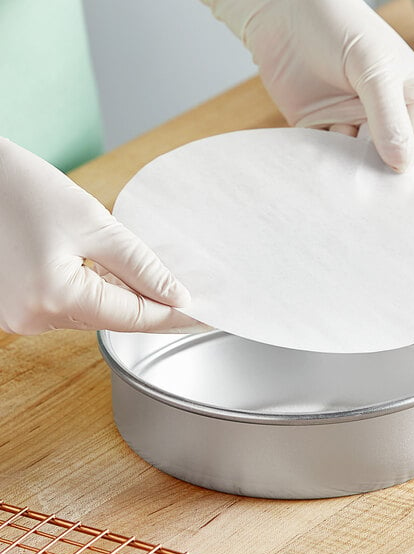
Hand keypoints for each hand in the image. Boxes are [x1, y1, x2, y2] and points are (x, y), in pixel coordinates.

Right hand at [0, 139, 200, 334]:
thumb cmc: (17, 186)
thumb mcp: (92, 222)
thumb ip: (140, 266)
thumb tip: (177, 296)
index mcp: (55, 297)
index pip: (135, 318)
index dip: (174, 317)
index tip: (207, 317)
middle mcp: (34, 318)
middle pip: (115, 319)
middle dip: (152, 305)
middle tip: (189, 296)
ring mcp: (20, 317)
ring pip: (94, 314)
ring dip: (124, 298)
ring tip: (154, 281)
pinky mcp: (17, 308)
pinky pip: (72, 306)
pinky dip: (97, 293)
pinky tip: (115, 276)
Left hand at [204, 0, 413, 171]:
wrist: (282, 13)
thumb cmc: (337, 25)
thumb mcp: (372, 68)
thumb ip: (387, 115)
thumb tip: (402, 164)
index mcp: (410, 98)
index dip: (401, 168)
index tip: (386, 189)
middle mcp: (382, 115)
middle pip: (382, 160)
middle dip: (369, 173)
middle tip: (357, 192)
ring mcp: (349, 122)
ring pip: (351, 162)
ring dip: (342, 170)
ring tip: (334, 179)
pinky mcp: (319, 128)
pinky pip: (323, 157)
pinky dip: (319, 164)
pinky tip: (315, 167)